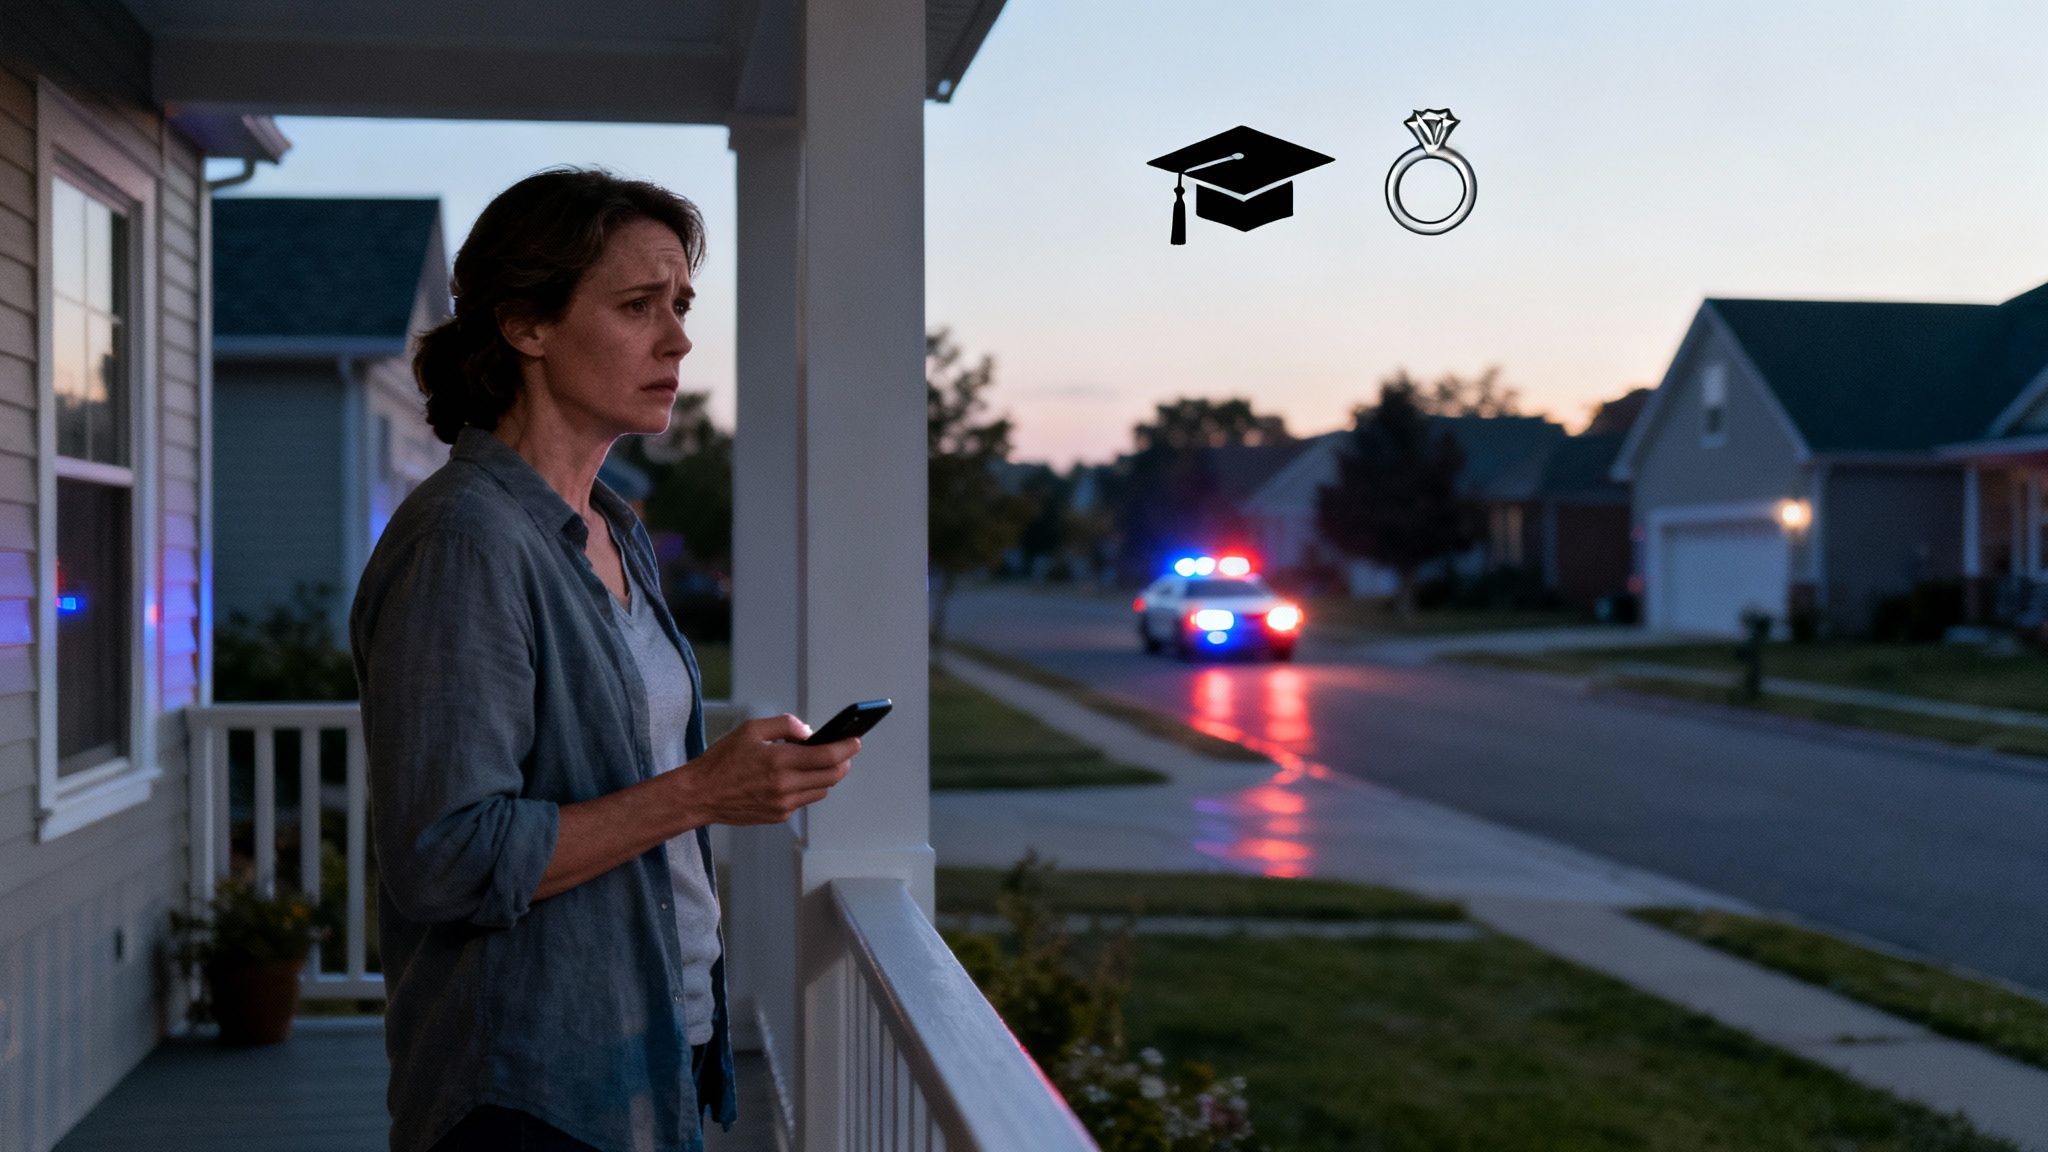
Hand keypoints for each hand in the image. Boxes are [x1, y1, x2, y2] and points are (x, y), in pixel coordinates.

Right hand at [667, 714, 857, 825]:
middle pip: (832, 776)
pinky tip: (795, 777)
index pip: (828, 756)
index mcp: (779, 761)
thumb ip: (785, 725)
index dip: (847, 748)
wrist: (701, 795)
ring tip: (818, 763)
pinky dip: (806, 787)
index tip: (855, 741)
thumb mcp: (751, 729)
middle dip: (843, 762)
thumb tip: (809, 732)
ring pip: (821, 790)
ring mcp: (783, 805)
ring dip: (826, 776)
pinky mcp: (779, 816)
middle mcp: (785, 786)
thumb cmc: (722, 760)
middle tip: (843, 752)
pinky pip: (804, 801)